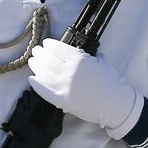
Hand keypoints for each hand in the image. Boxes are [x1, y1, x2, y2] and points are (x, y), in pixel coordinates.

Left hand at [27, 39, 141, 133]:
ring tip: (33, 62)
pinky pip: (44, 91)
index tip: (46, 44)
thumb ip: (86, 55)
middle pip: (47, 59)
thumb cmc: (112, 82)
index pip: (58, 48)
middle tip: (36, 51)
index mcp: (80, 59)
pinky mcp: (62, 101)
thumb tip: (75, 52)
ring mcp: (64, 86)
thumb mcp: (101, 61)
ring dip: (36, 66)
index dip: (49, 45)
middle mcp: (69, 71)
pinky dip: (36, 84)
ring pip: (43, 73)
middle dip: (40, 53)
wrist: (116, 104)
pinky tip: (32, 79)